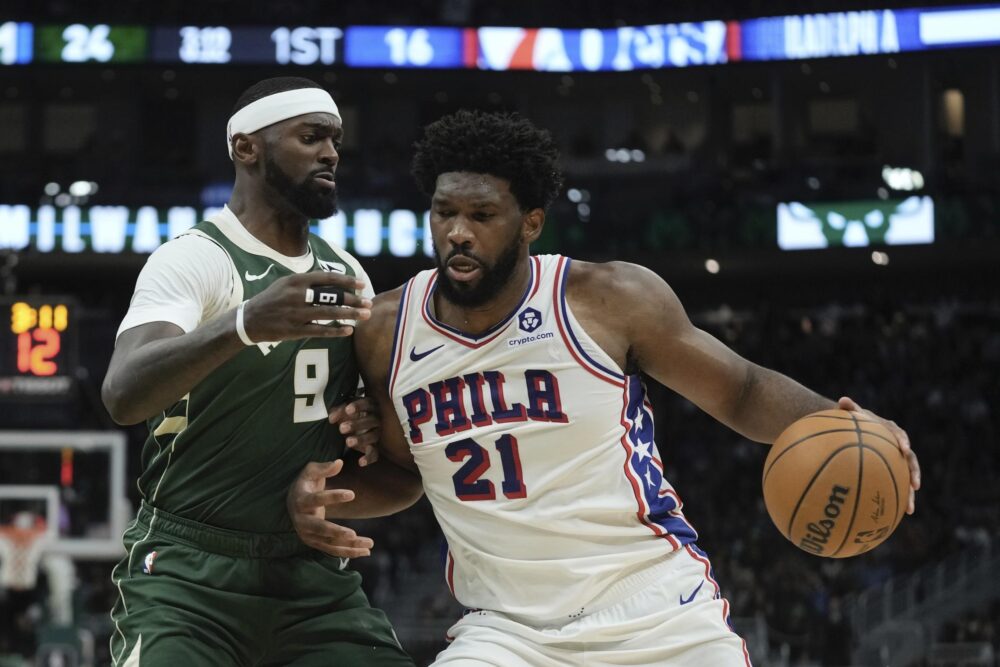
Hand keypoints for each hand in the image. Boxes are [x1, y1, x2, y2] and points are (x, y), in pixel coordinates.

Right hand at [242, 270, 371, 342]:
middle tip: (369, 302)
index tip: (361, 284)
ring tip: (366, 315)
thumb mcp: (286, 284)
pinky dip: (335, 331)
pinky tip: (349, 330)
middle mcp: (297, 295)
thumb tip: (334, 281)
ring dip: (350, 314)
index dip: (346, 280)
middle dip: (353, 300)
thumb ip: (307, 282)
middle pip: (332, 296)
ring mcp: (296, 313)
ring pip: (329, 313)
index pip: (327, 278)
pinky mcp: (294, 330)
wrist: (249, 320)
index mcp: (296, 281)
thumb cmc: (272, 300)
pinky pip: (320, 331)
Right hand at [287, 460, 374, 557]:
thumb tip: (339, 463)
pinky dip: (349, 552)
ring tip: (370, 544)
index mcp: (300, 500)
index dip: (333, 496)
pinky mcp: (314, 543)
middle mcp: (301, 521)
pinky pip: (333, 550)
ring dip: (349, 545)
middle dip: (336, 532)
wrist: (293, 501)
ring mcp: (307, 534)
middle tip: (353, 534)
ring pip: (329, 543)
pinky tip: (366, 552)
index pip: (316, 499)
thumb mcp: (311, 471)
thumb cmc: (306, 483)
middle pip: (319, 529)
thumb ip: (324, 468)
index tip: (352, 494)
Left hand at [329, 396, 379, 465]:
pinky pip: (375, 454)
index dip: (359, 406)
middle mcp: (376, 419)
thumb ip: (337, 411)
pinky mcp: (375, 447)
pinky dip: (369, 458)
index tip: (348, 410)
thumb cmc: (349, 414)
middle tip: (341, 428)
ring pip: (373, 436)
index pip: (367, 404)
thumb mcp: (342, 410)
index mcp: (370, 406)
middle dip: (357, 424)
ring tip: (348, 442)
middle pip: (371, 420)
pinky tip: (360, 462)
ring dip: (361, 439)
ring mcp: (376, 433)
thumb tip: (331, 419)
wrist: (355, 426)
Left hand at [838, 396, 920, 514]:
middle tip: (915, 485)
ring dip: (908, 494)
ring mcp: (896, 462)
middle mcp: (898, 448)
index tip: (904, 448)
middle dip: (914, 473)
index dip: (904, 442)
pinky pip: (894, 486)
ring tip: (909, 509)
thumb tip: (842, 400)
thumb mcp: (853, 414)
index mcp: (892, 432)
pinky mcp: (891, 473)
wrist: (858, 428)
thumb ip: (850, 408)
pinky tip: (891, 516)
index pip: (900, 436)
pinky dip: (894, 499)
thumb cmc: (854, 421)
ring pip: (906, 479)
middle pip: (910, 462)